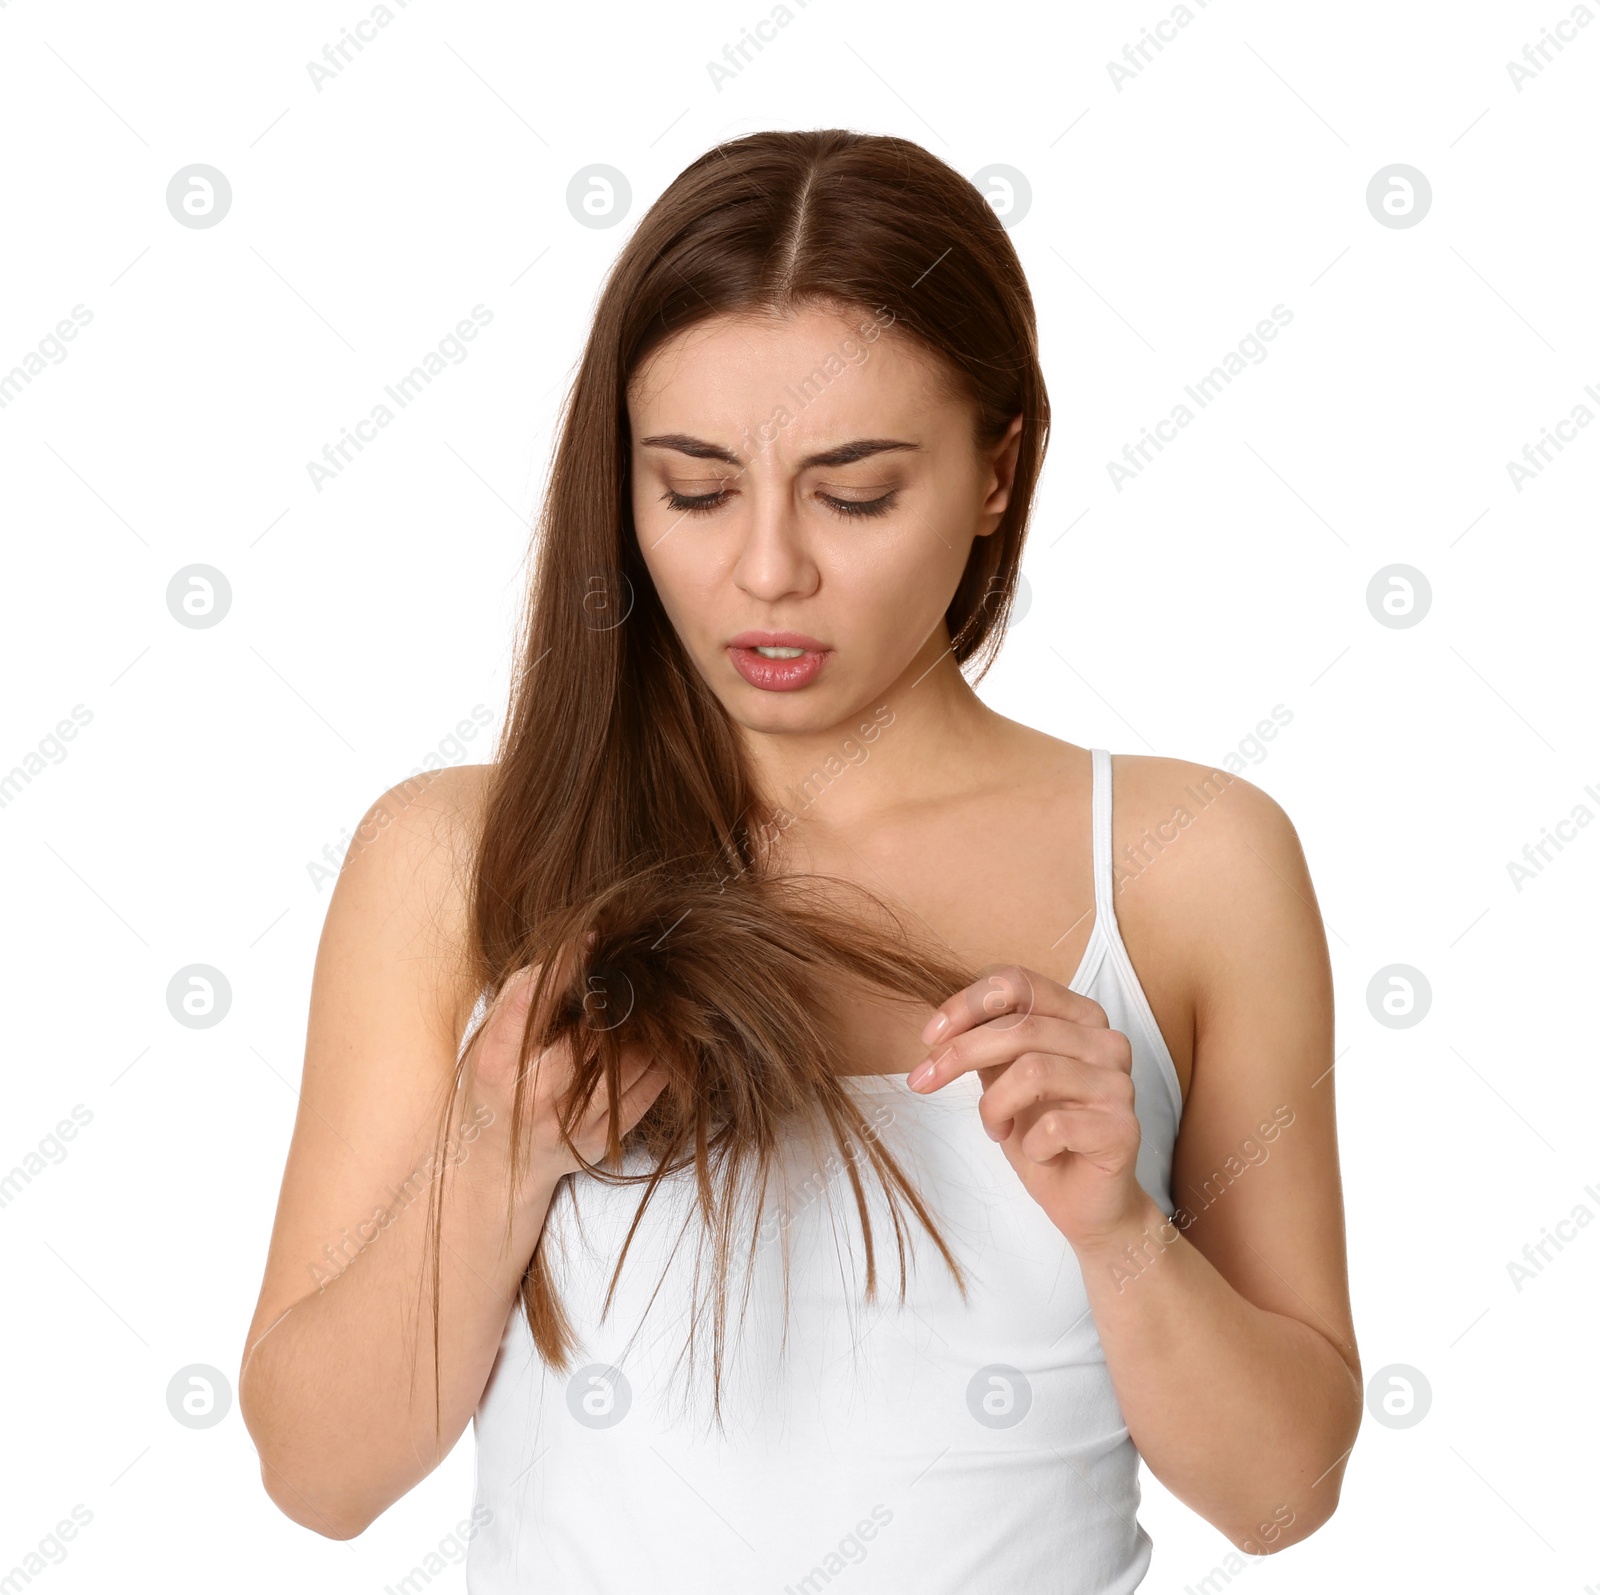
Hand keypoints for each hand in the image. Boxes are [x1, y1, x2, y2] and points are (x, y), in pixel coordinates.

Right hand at [467, 961, 666, 1190]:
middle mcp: (533, 1093)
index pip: (532, 1001)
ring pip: (631, 1058)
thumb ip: (525, 993)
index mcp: (497, 1059)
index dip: (565, 966)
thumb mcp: (490, 1037)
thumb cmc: (495, 1083)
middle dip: (619, 998)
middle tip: (635, 972)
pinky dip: (661, 1058)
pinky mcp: (601, 1139)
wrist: (496, 1163)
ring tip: (652, 1002)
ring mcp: (570, 1121)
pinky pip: (648, 1089)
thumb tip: (577, 949)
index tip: (592, 940)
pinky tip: (661, 1040)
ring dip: (648, 1026)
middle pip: (593, 1030)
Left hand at [908, 964, 1156, 1250]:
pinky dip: (1028, 1143)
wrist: (1087, 1204)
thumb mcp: (1004, 1079)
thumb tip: (942, 1029)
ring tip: (995, 1128)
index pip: (1020, 983)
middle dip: (961, 1054)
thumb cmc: (1044, 1136)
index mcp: (1080, 1017)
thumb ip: (986, 1044)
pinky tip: (1037, 1154)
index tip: (930, 1037)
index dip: (967, 1004)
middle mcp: (1107, 1042)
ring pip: (1034, 1071)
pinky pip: (1055, 1124)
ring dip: (994, 1106)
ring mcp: (1119, 1085)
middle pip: (1021, 1026)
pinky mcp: (1123, 1129)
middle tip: (925, 1081)